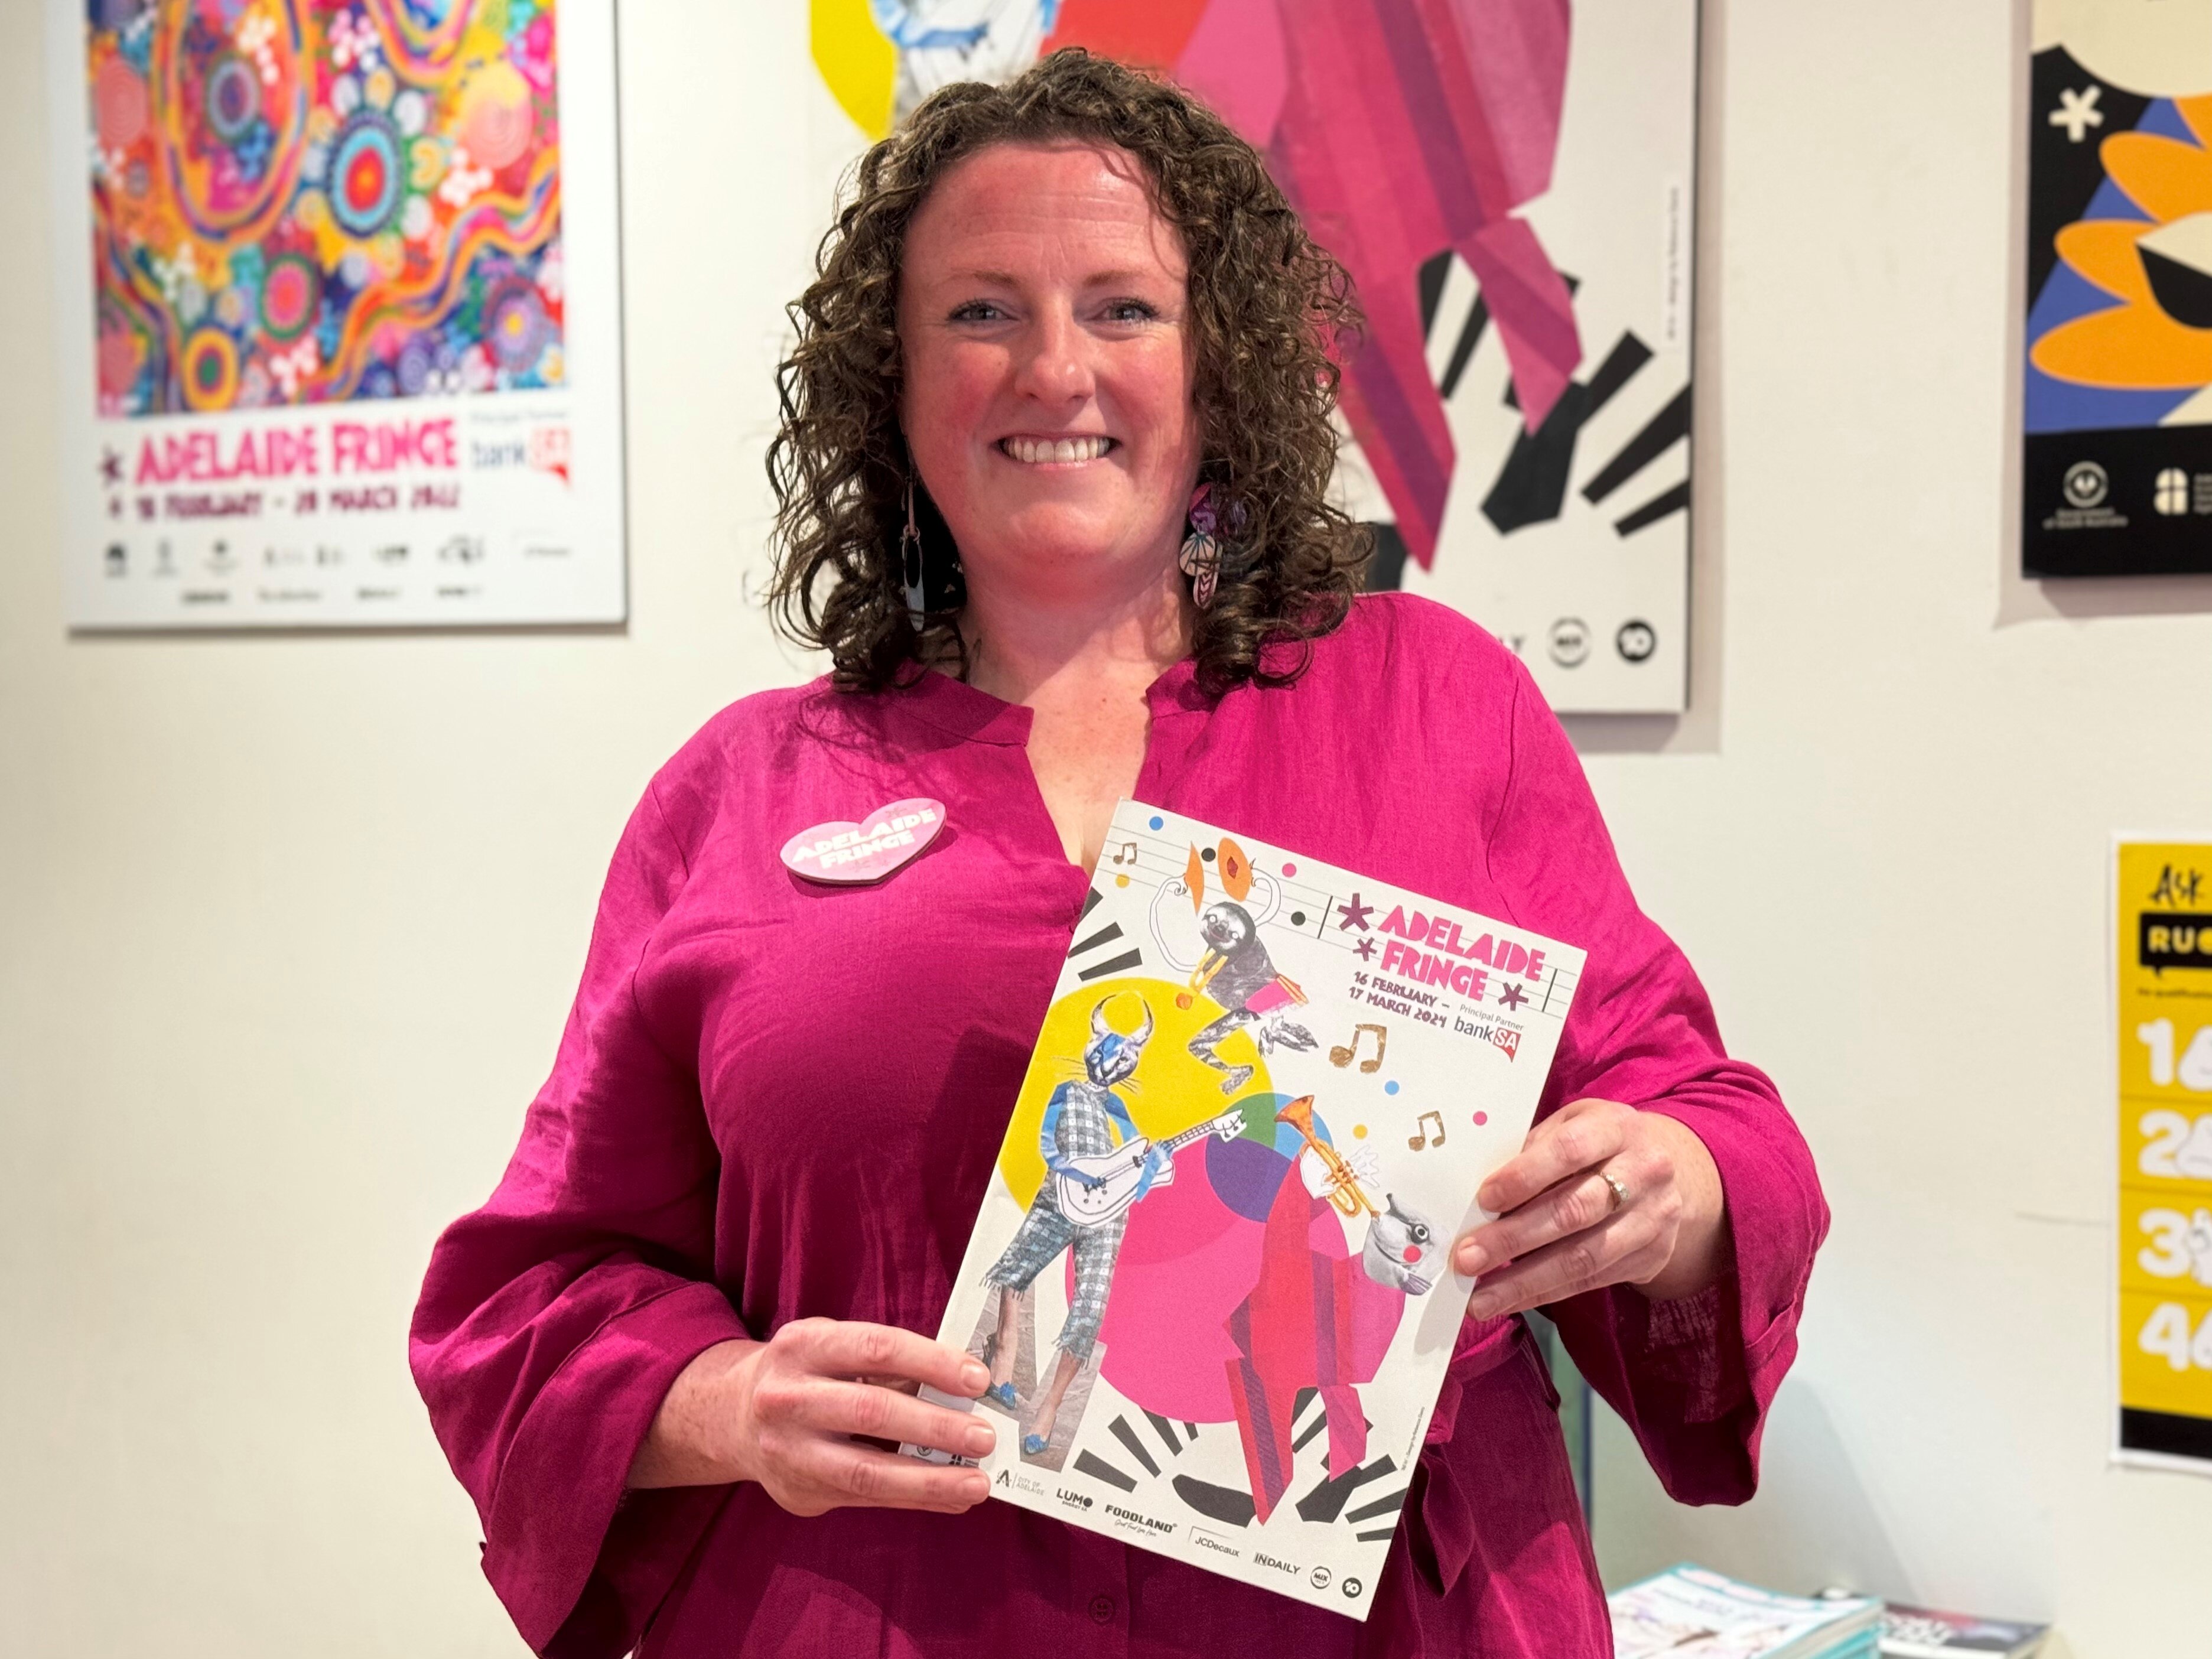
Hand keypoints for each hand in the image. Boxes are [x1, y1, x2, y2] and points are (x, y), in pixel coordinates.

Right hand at [627, 1319, 997, 1516]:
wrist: (734, 1417)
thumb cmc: (809, 1375)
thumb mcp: (835, 1348)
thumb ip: (891, 1364)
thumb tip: (967, 1388)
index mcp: (804, 1345)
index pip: (875, 1348)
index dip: (931, 1362)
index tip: (978, 1379)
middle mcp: (788, 1396)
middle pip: (872, 1411)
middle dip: (935, 1427)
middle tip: (984, 1436)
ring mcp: (788, 1450)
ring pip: (866, 1471)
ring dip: (930, 1480)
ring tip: (977, 1484)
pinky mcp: (798, 1492)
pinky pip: (866, 1499)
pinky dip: (914, 1498)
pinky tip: (950, 1497)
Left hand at [1453, 1098, 1728, 1319]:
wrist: (1676, 1169)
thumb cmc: (1601, 1144)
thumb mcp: (1573, 1125)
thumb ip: (1533, 1150)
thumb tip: (1476, 1198)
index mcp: (1616, 1127)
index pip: (1570, 1150)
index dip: (1525, 1176)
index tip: (1483, 1200)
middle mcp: (1643, 1171)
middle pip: (1574, 1210)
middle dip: (1513, 1238)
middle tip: (1466, 1258)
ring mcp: (1652, 1218)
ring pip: (1583, 1256)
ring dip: (1524, 1281)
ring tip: (1480, 1298)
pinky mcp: (1651, 1257)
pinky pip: (1591, 1280)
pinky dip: (1544, 1293)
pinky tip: (1508, 1300)